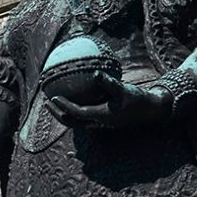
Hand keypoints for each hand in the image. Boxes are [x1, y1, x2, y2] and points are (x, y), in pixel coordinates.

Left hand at [47, 72, 171, 129]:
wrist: (150, 110)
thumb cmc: (138, 99)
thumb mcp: (124, 90)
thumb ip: (109, 83)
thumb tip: (95, 74)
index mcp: (101, 116)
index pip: (77, 113)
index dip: (64, 107)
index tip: (52, 98)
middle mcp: (97, 122)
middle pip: (71, 122)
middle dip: (57, 114)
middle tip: (46, 102)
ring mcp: (99, 122)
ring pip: (76, 121)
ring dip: (63, 114)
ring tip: (54, 102)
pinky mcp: (102, 119)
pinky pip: (83, 116)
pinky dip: (73, 109)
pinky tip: (73, 96)